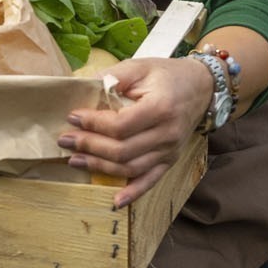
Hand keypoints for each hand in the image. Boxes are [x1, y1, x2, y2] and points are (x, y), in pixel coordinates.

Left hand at [57, 55, 212, 208]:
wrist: (201, 87)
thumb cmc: (166, 75)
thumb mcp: (140, 66)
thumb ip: (113, 76)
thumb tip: (83, 86)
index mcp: (161, 108)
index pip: (121, 125)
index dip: (93, 124)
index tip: (72, 117)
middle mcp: (168, 134)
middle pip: (122, 150)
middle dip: (89, 146)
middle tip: (65, 140)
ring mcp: (170, 151)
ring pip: (131, 168)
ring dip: (100, 167)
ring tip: (74, 160)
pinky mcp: (170, 160)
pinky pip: (151, 181)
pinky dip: (133, 193)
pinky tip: (115, 201)